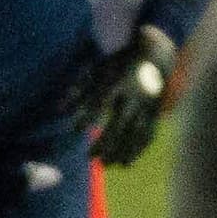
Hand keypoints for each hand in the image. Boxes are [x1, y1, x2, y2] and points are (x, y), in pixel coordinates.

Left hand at [74, 25, 176, 168]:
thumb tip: (60, 111)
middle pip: (120, 123)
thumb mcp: (98, 70)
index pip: (102, 102)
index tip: (76, 130)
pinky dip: (138, 149)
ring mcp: (148, 104)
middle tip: (90, 158)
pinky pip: (149, 133)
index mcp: (118, 82)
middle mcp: (134, 95)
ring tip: (107, 165)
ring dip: (122, 150)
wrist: (157, 52)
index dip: (89, 116)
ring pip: (136, 132)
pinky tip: (126, 163)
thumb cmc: (119, 63)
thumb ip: (79, 91)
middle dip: (106, 141)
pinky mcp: (156, 111)